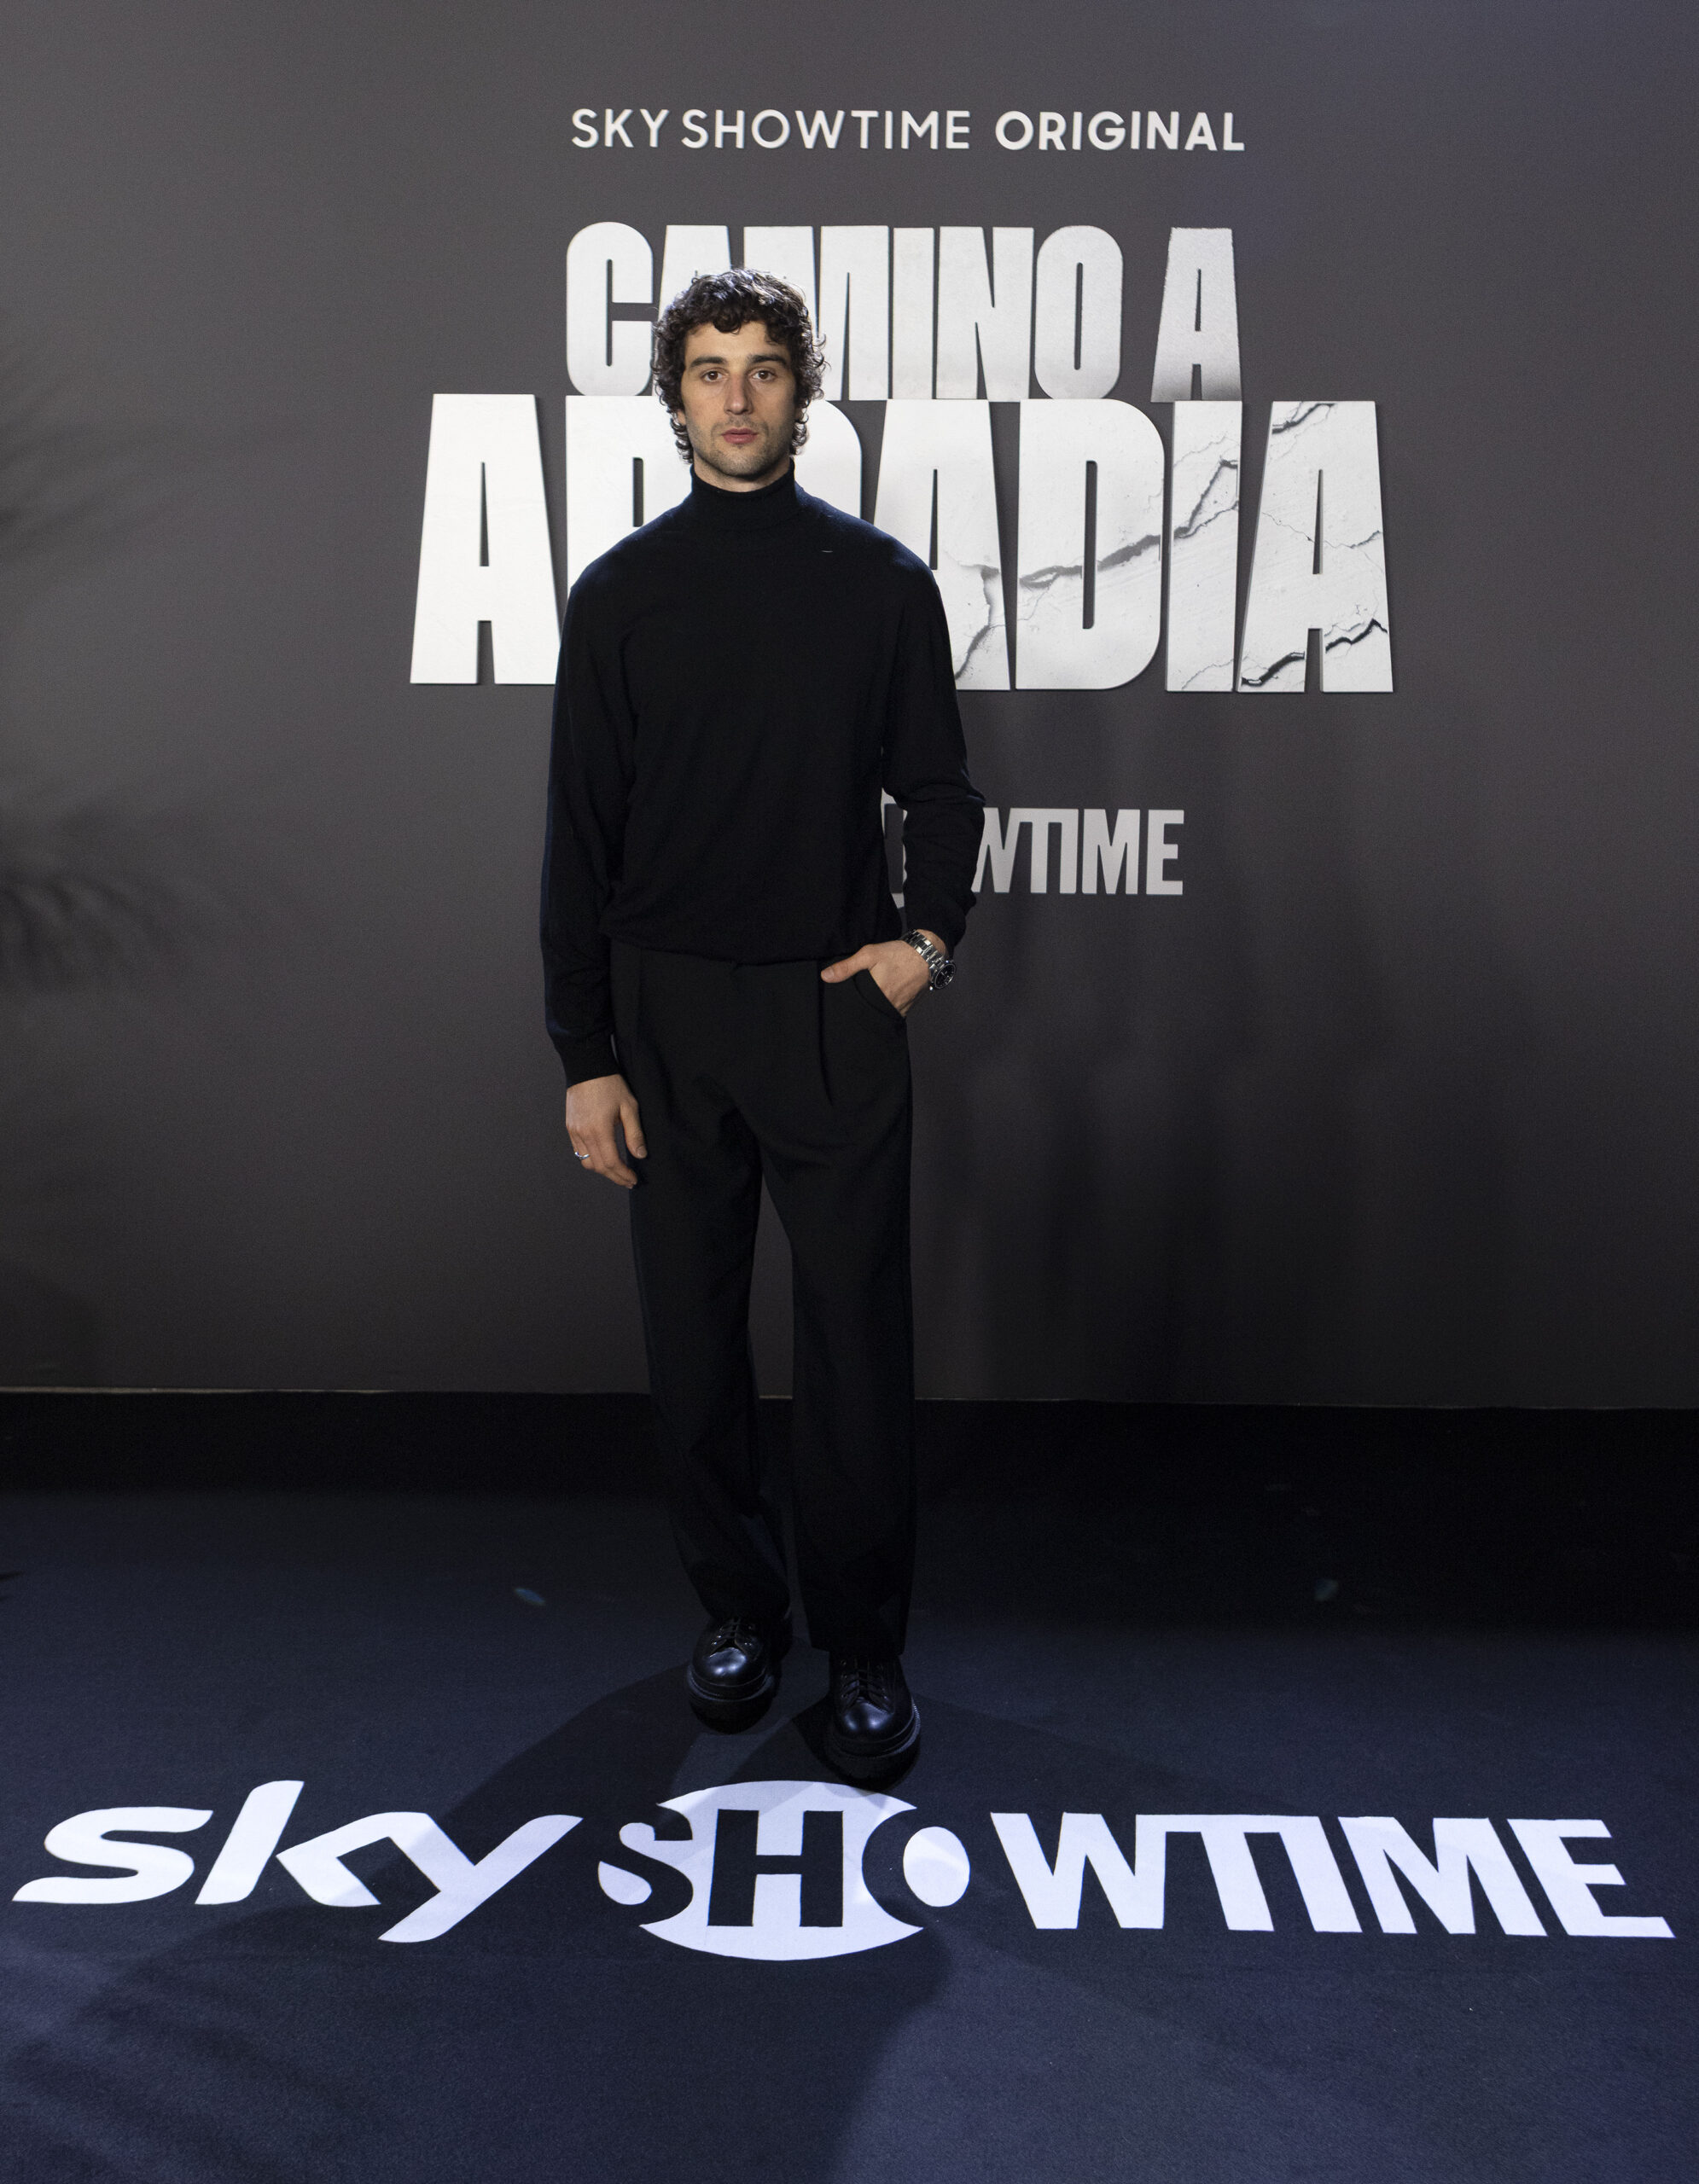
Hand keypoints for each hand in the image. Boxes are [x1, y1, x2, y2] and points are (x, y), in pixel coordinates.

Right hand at [565, 1072, 646, 1187]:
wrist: (587, 1067)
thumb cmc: (610, 1084)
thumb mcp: (629, 1107)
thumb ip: (634, 1133)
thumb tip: (640, 1155)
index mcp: (599, 1130)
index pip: (611, 1162)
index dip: (623, 1175)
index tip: (633, 1180)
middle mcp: (583, 1134)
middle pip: (598, 1167)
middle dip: (614, 1177)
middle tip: (628, 1180)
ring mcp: (574, 1131)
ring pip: (586, 1162)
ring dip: (602, 1170)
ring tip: (617, 1171)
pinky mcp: (570, 1127)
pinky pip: (579, 1151)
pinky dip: (591, 1159)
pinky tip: (603, 1157)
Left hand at [819, 932, 939, 1016]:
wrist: (928, 954)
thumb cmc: (899, 953)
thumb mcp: (869, 954)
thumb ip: (847, 967)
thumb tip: (825, 976)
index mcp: (878, 994)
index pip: (858, 1007)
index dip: (850, 1006)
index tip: (847, 1001)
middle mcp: (890, 1005)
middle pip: (870, 1012)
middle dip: (863, 1007)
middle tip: (860, 997)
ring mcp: (901, 1008)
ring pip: (882, 1014)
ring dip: (876, 1009)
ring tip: (872, 998)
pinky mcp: (909, 1008)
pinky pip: (894, 1013)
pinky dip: (888, 1008)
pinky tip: (885, 998)